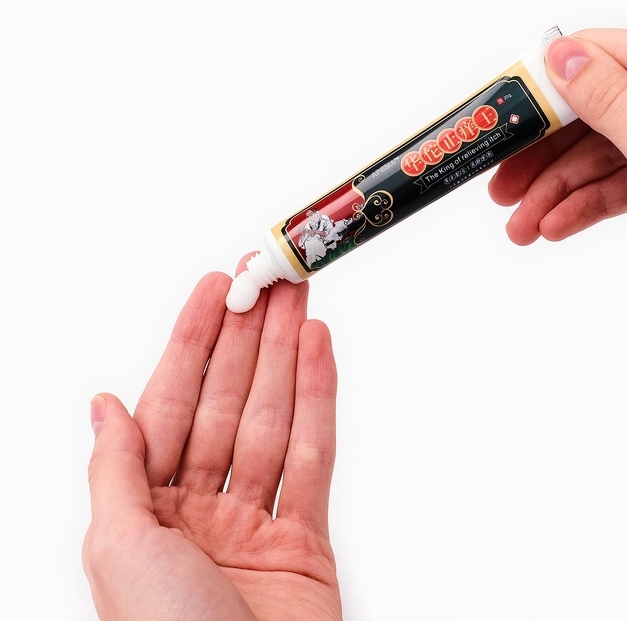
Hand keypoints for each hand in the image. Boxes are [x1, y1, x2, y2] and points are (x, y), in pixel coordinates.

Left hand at [83, 265, 341, 619]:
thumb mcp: (119, 549)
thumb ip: (117, 468)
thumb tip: (105, 404)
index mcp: (145, 508)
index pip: (173, 399)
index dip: (195, 340)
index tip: (218, 289)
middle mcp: (198, 506)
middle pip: (231, 399)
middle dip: (250, 336)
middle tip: (270, 278)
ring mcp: (254, 520)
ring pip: (276, 418)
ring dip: (289, 356)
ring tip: (302, 301)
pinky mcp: (305, 540)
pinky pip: (315, 458)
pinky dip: (320, 402)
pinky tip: (320, 355)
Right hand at [488, 28, 626, 261]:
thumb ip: (612, 103)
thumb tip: (563, 58)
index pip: (594, 58)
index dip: (540, 91)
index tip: (501, 122)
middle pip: (589, 116)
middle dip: (541, 160)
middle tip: (499, 191)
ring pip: (601, 156)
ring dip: (557, 194)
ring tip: (523, 227)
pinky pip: (623, 180)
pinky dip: (588, 205)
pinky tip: (557, 225)